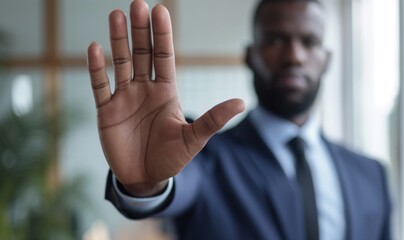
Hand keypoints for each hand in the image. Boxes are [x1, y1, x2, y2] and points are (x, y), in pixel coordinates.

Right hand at [87, 0, 243, 196]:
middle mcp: (145, 89)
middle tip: (137, 4)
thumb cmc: (171, 157)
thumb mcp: (194, 139)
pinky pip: (100, 86)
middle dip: (140, 30)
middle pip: (142, 53)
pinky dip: (97, 69)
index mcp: (166, 91)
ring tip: (116, 15)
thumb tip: (241, 102)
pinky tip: (94, 48)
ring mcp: (125, 98)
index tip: (160, 10)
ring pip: (121, 63)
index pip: (164, 56)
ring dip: (118, 40)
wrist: (146, 178)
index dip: (162, 34)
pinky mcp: (107, 112)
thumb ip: (213, 119)